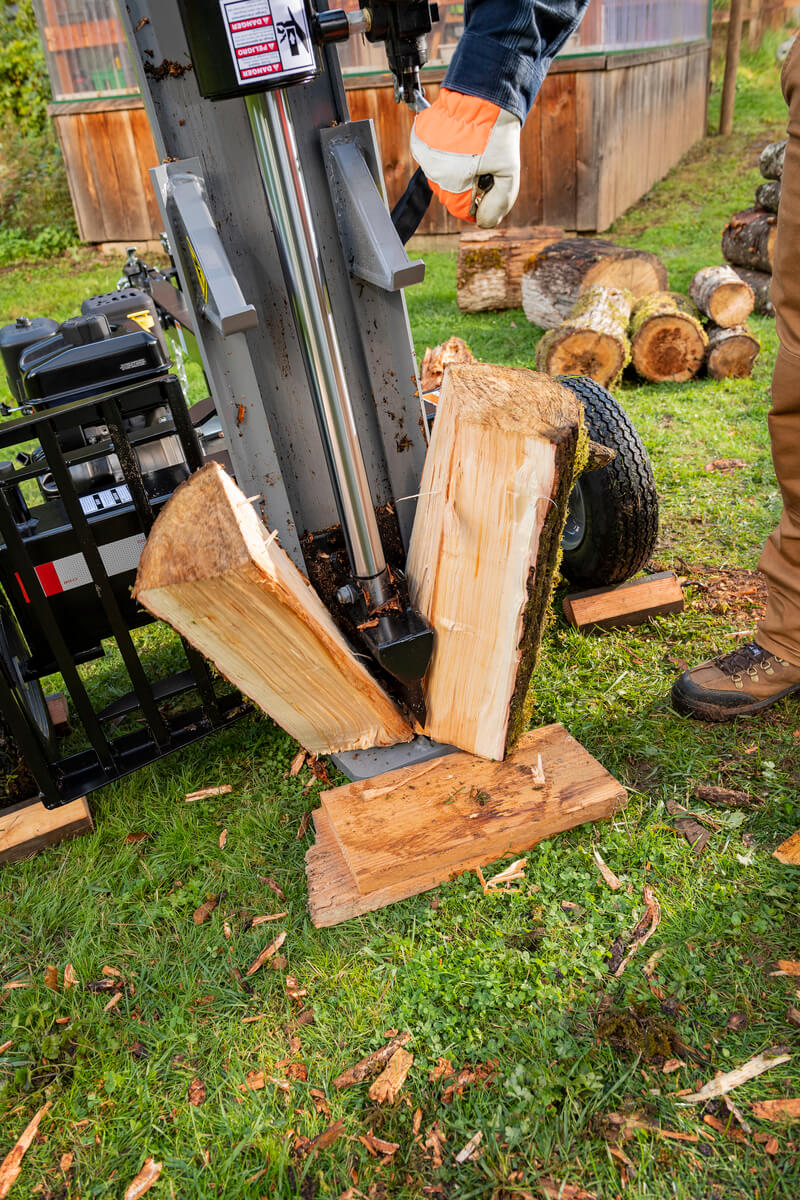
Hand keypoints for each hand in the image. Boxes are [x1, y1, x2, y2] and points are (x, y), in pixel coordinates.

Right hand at [410, 89, 520, 227]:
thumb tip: (484, 222)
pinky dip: (446, 152)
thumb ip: (500, 204)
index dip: (480, 199)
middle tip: (484, 159)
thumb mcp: (509, 172)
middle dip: (469, 181)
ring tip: (474, 147)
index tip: (490, 179)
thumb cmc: (497, 132)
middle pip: (452, 192)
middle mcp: (431, 171)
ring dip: (458, 166)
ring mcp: (423, 154)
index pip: (462, 210)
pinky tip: (461, 140)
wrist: (484, 92)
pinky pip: (432, 156)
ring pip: (443, 174)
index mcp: (450, 182)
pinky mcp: (419, 138)